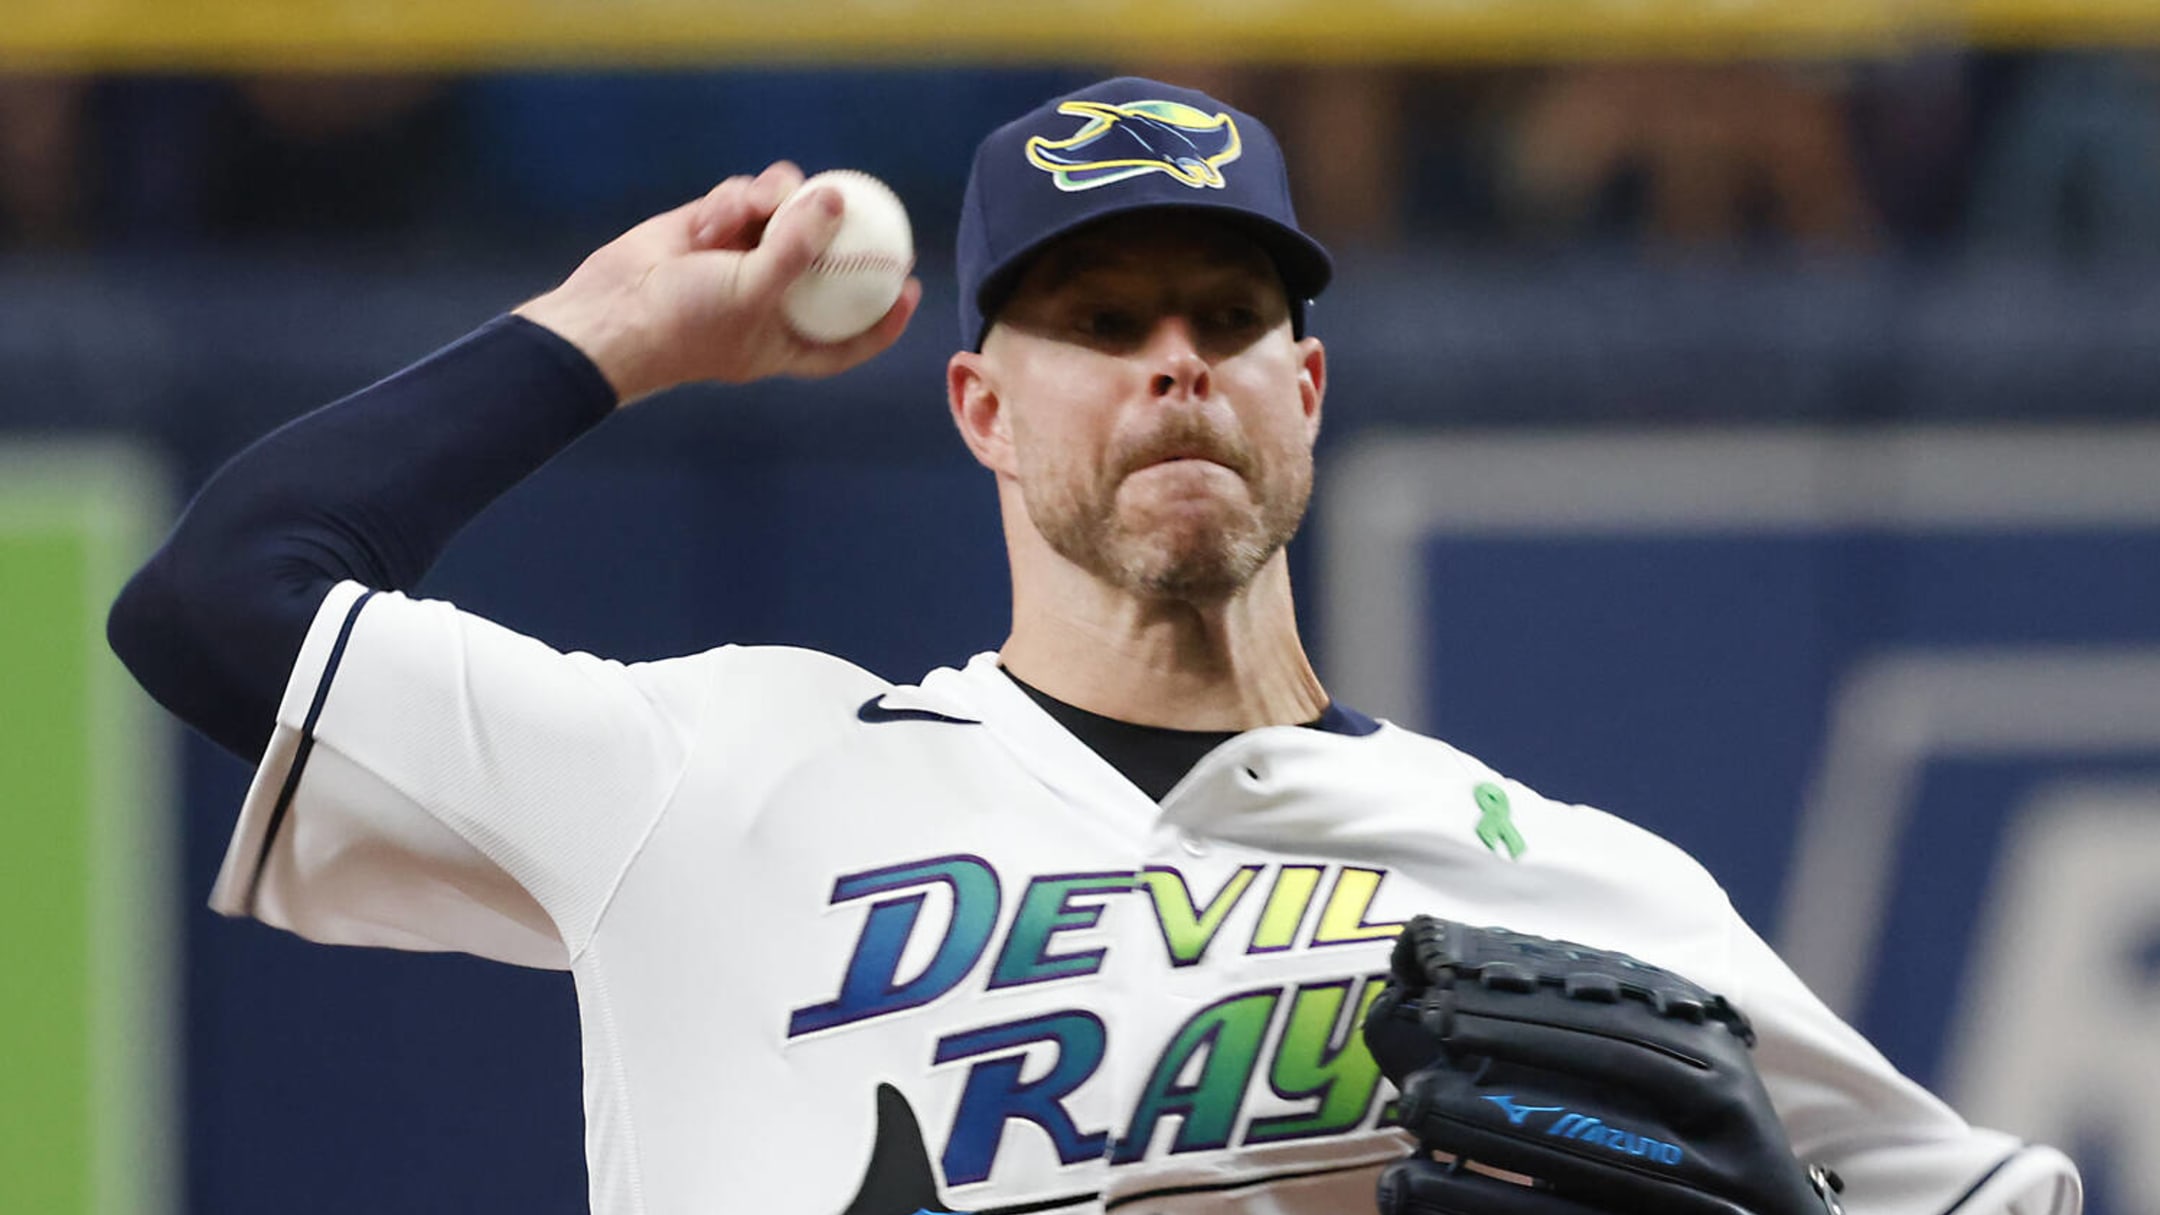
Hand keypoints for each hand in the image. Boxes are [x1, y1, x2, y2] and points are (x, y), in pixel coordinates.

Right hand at [514, 162, 922, 404]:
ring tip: (763, 201)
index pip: (847, 336)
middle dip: (840, 234)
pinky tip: (714, 215)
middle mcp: (768, 299)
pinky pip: (743, 200)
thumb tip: (837, 199)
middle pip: (822, 262)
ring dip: (777, 202)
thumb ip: (799, 248)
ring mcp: (739, 260)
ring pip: (783, 216)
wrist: (611, 312)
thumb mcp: (755, 292)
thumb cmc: (686, 324)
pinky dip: (735, 199)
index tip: (911, 288)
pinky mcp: (709, 228)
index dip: (882, 317)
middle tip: (867, 207)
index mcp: (785, 338)